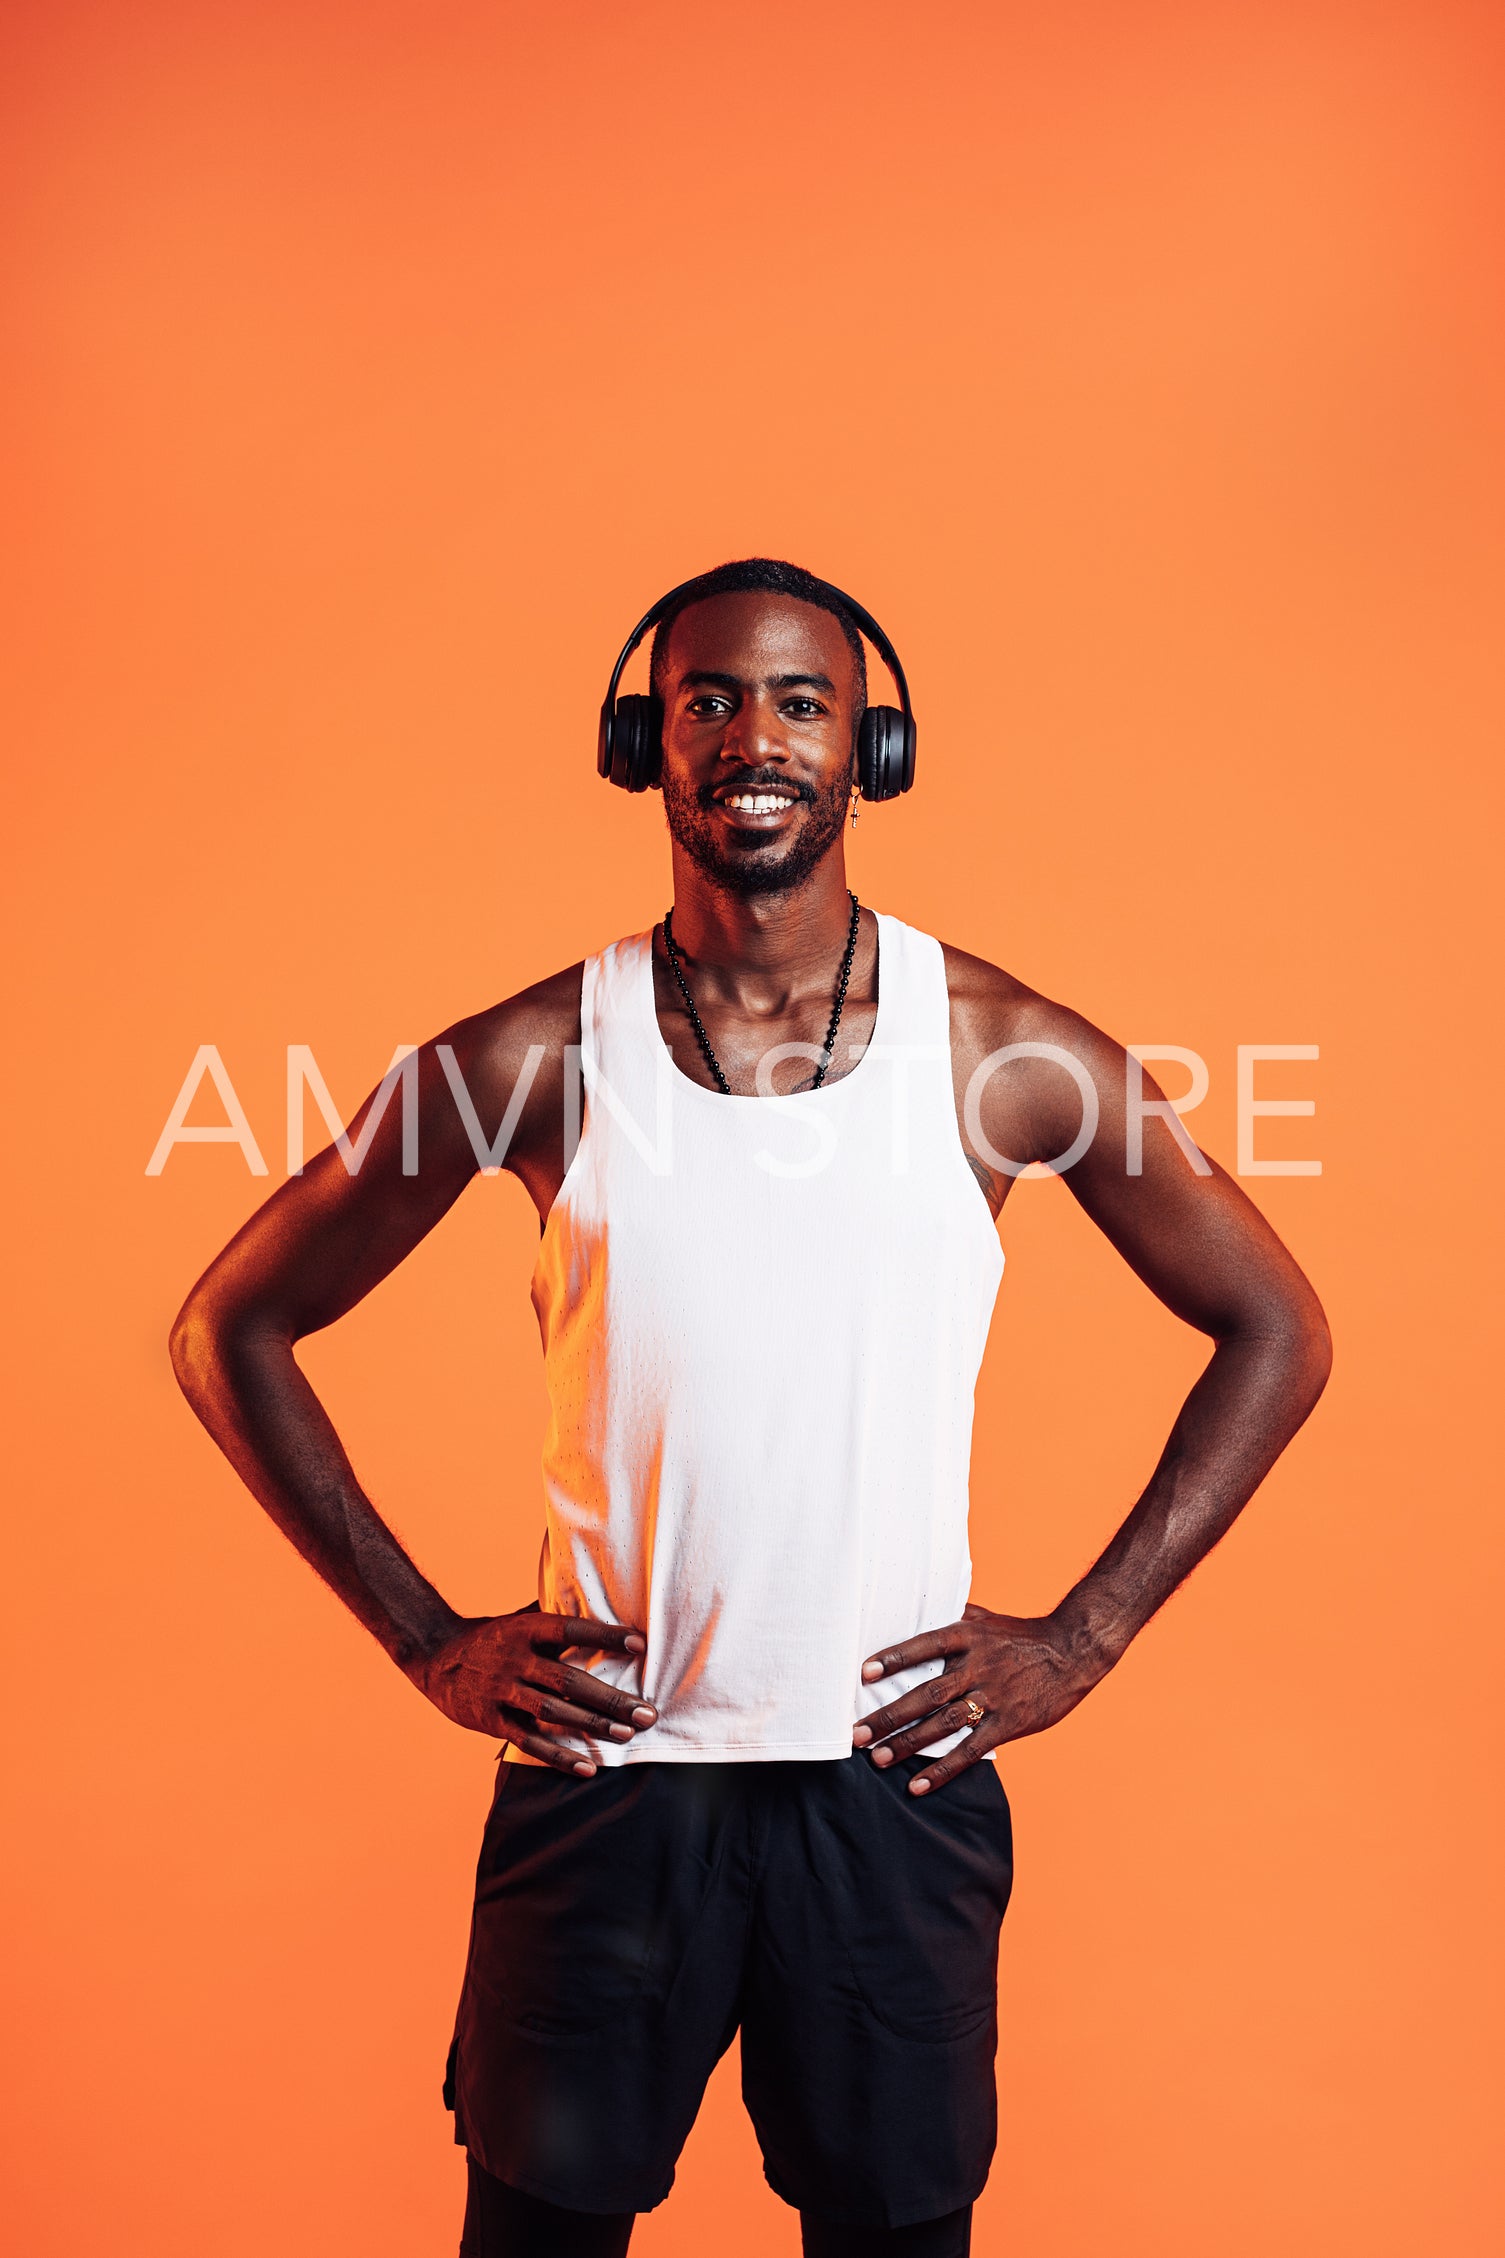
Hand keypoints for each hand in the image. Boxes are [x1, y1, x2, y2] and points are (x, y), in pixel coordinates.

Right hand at [404, 1609, 656, 1775]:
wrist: (435, 1656)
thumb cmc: (491, 1636)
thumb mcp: (518, 1618)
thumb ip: (554, 1616)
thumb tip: (599, 1598)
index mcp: (525, 1629)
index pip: (570, 1629)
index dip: (604, 1635)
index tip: (640, 1644)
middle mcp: (515, 1659)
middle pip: (569, 1680)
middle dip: (611, 1698)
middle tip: (647, 1713)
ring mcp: (502, 1691)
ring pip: (553, 1712)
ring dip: (593, 1725)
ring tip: (628, 1735)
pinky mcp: (492, 1720)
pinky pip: (529, 1741)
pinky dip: (559, 1756)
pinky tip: (588, 1767)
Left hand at [851, 1601, 1105, 1794]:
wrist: (1072, 1651)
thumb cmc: (1023, 1634)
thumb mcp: (986, 1618)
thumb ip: (952, 1617)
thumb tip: (918, 1604)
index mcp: (968, 1637)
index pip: (924, 1645)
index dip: (894, 1658)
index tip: (863, 1673)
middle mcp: (977, 1667)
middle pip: (926, 1694)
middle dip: (889, 1715)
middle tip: (856, 1733)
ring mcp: (993, 1697)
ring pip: (943, 1724)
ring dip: (908, 1743)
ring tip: (877, 1759)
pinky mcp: (1009, 1724)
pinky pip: (971, 1751)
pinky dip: (943, 1770)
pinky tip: (918, 1785)